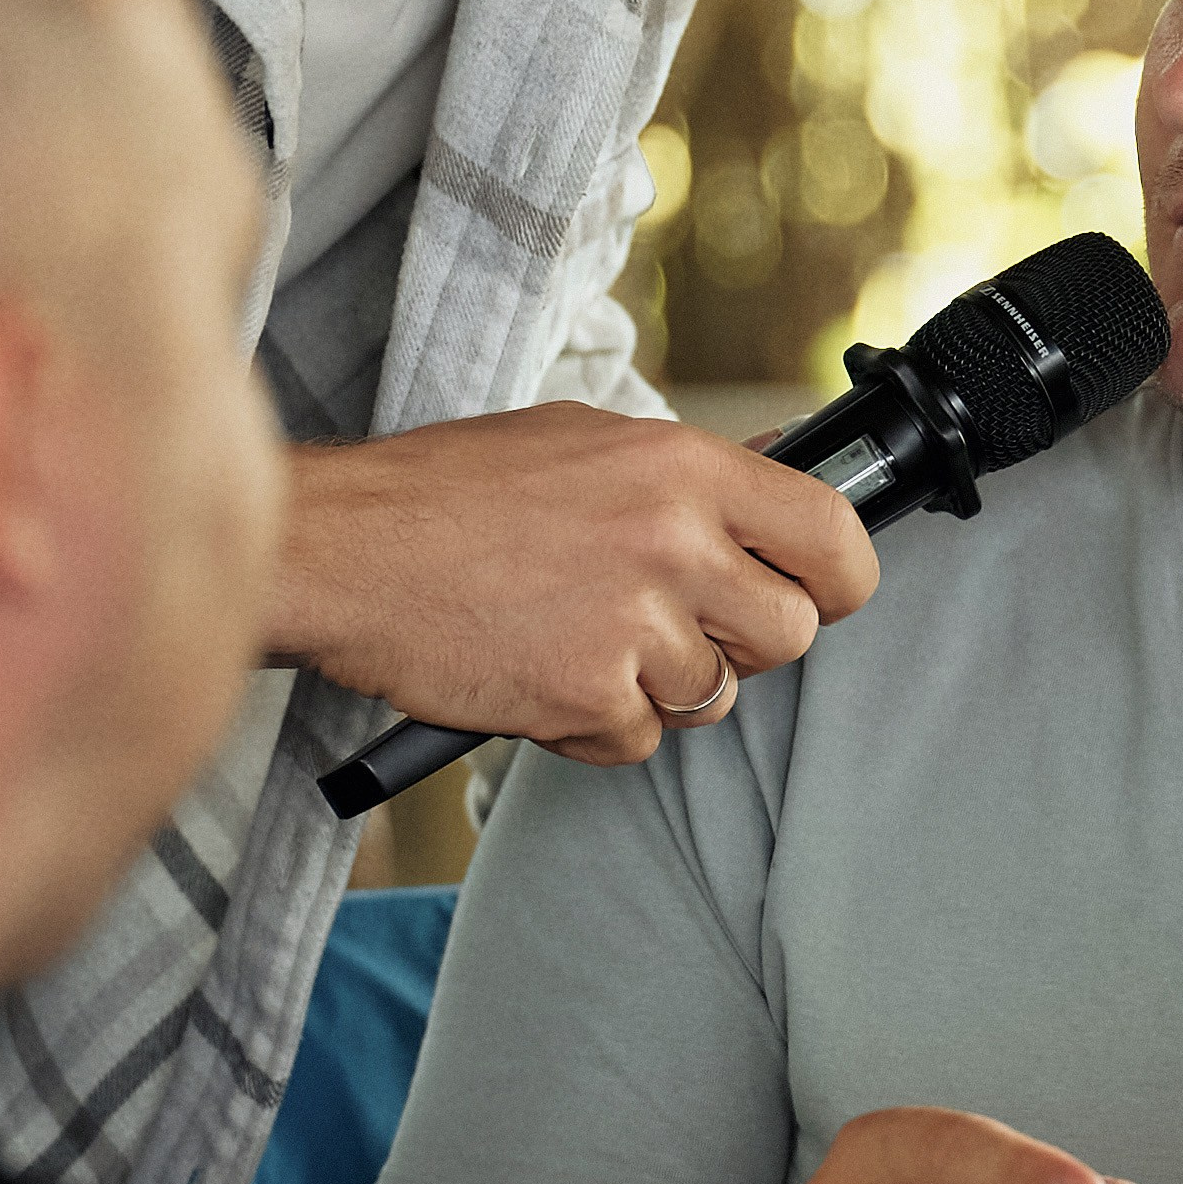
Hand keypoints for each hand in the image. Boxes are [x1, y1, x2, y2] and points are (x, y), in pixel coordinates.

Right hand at [267, 405, 875, 763]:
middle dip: (744, 644)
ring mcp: (632, 625)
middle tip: (679, 626)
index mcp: (684, 468)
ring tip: (582, 636)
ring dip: (660, 687)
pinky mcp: (586, 697)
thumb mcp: (586, 442)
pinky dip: (595, 724)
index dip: (839, 579)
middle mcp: (673, 542)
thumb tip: (783, 463)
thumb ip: (691, 470)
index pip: (833, 536)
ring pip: (713, 697)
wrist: (343, 547)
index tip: (819, 592)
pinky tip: (543, 672)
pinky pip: (637, 741)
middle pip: (790, 633)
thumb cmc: (451, 491)